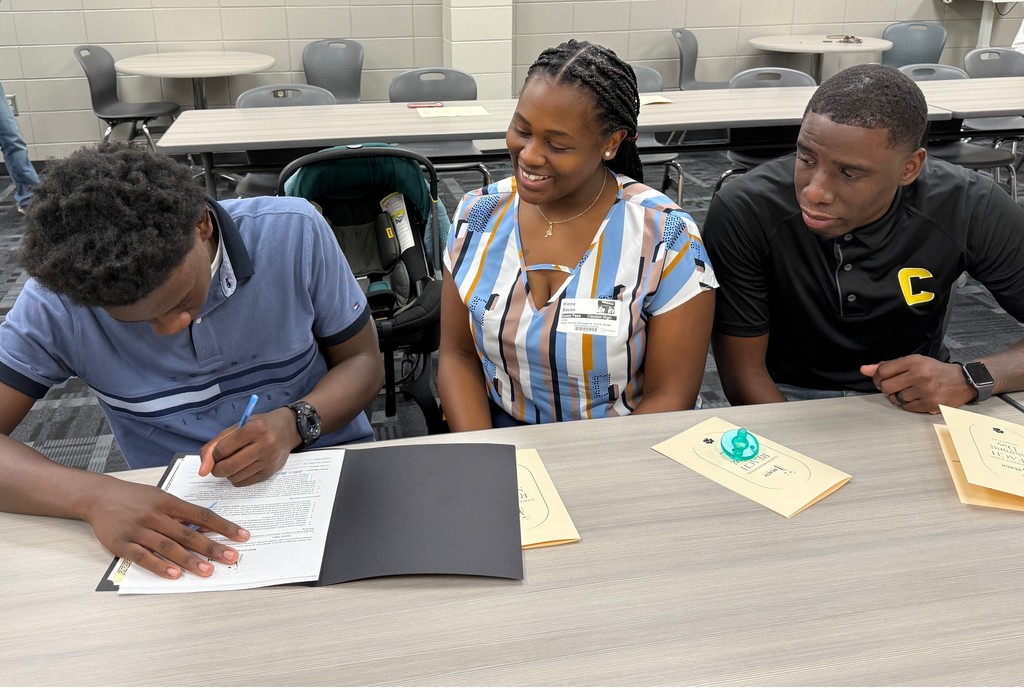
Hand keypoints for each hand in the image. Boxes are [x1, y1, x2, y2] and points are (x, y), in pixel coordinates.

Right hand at [84, 476, 248, 578]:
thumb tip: (210, 527)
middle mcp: (155, 515)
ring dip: (190, 560)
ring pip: (168, 547)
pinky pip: (143, 557)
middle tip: (232, 558)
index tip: (242, 536)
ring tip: (208, 571)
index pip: (202, 515)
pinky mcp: (121, 544)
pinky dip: (159, 566)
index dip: (224, 526)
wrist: (98, 496)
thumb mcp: (162, 498)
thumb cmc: (135, 498)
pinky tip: (174, 574)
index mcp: (169, 502)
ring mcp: (138, 530)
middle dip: (212, 547)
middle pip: (188, 533)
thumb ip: (183, 513)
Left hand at [198, 408, 298, 485]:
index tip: (217, 452)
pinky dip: (237, 478)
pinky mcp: (270, 473)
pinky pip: (243, 483)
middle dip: (217, 468)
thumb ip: (215, 445)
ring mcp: (269, 461)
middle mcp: (265, 445)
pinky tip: (243, 467)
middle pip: (228, 467)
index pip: (222, 449)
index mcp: (255, 429)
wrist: (286, 430)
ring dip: (228, 473)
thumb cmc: (258, 426)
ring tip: (234, 462)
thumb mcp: (237, 427)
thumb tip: (202, 470)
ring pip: (234, 477)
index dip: (214, 454)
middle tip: (218, 463)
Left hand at [860, 355, 974, 413]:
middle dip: (886, 388)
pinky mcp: (930, 404)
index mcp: (914, 361)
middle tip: (893, 386)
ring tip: (906, 391)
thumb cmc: (934, 370)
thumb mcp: (913, 362)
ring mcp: (925, 391)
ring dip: (896, 397)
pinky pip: (907, 408)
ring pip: (895, 399)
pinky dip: (907, 404)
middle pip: (886, 387)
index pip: (883, 371)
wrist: (962, 381)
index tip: (880, 379)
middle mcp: (919, 375)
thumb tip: (864, 369)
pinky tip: (915, 398)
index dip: (877, 377)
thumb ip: (887, 365)